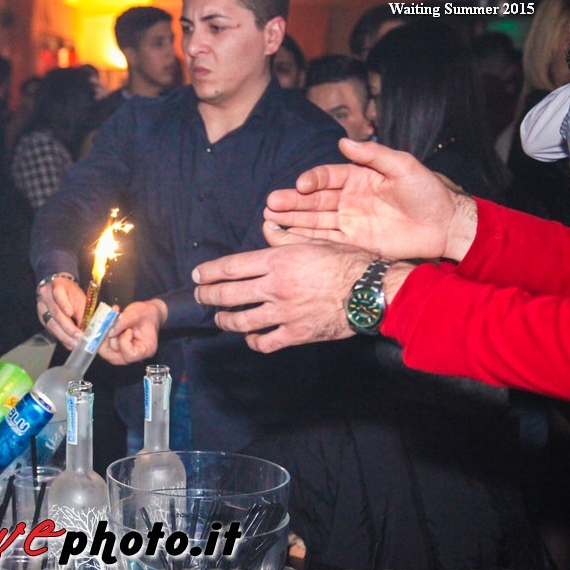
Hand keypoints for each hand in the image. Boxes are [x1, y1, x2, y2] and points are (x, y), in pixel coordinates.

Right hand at [37, 275, 84, 348]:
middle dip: (68, 327)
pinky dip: (61, 337)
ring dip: (64, 336)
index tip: (71, 313)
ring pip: (51, 324)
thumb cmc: (72, 293)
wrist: (59, 290)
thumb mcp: (80, 298)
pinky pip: (50, 329)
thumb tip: (86, 328)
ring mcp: (42, 307)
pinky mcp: (42, 318)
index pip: (58, 293)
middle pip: (55, 313)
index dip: (64, 304)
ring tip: (74, 343)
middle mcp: (46, 296)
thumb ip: (82, 311)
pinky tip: (68, 343)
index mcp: (57, 285)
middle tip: (78, 336)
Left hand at [101, 299, 165, 364]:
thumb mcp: (137, 313)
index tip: (128, 329)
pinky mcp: (117, 349)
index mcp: (146, 350)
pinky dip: (103, 335)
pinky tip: (109, 323)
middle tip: (110, 325)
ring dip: (105, 336)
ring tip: (113, 321)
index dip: (124, 342)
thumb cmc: (146, 314)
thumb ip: (123, 321)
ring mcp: (124, 354)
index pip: (130, 355)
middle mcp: (135, 356)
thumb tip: (110, 331)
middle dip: (108, 341)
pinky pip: (105, 347)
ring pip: (107, 352)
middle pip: (114, 358)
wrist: (147, 313)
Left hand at [192, 224, 373, 352]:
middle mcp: (275, 287)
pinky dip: (253, 342)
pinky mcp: (296, 333)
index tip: (198, 275)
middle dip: (208, 296)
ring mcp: (284, 312)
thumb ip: (285, 239)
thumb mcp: (314, 241)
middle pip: (229, 294)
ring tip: (220, 318)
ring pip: (242, 321)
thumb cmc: (347, 262)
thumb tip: (266, 227)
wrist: (371, 291)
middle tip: (201, 296)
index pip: (231, 267)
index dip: (209, 272)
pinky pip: (265, 342)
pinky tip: (251, 338)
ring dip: (226, 320)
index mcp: (277, 261)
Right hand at [264, 138, 476, 261]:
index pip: (327, 176)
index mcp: (358, 177)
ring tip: (269, 218)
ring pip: (314, 220)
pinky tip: (286, 236)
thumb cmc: (428, 191)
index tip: (301, 185)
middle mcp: (349, 198)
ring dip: (292, 219)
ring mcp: (349, 221)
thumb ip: (374, 154)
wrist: (444, 225)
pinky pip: (325, 240)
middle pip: (314, 200)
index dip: (312, 180)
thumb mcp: (404, 166)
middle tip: (271, 204)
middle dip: (292, 201)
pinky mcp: (354, 242)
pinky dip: (305, 238)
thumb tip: (344, 141)